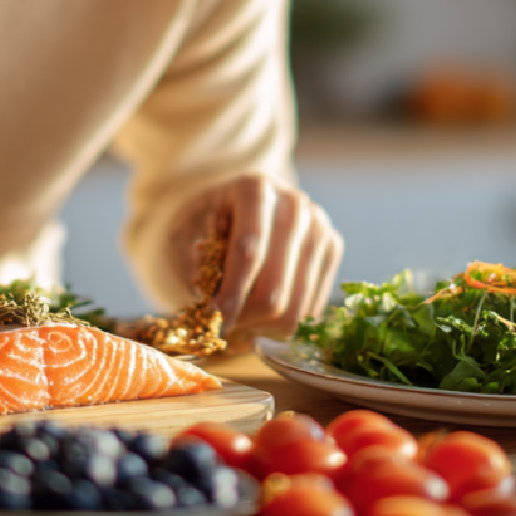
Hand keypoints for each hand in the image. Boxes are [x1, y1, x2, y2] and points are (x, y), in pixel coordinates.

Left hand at [169, 174, 342, 341]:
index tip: (216, 320)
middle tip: (222, 325)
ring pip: (296, 305)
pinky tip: (261, 309)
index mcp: (254, 190)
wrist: (242, 202)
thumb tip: (206, 288)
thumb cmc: (206, 219)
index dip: (233, 292)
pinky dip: (283, 320)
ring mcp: (319, 227)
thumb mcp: (183, 230)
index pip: (248, 252)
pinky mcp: (332, 248)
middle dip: (246, 316)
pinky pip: (310, 308)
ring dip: (263, 324)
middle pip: (275, 286)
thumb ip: (188, 259)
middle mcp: (294, 205)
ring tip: (240, 318)